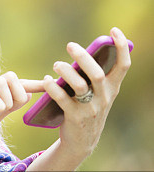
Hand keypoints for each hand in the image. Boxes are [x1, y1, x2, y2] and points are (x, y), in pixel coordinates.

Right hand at [0, 72, 43, 157]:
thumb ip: (8, 106)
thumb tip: (26, 96)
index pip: (17, 83)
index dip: (34, 84)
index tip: (51, 83)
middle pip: (12, 76)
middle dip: (19, 92)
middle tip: (11, 108)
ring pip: (3, 82)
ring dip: (9, 98)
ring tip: (0, 111)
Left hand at [43, 27, 131, 157]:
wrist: (82, 141)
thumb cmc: (87, 108)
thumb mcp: (97, 93)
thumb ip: (93, 75)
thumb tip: (82, 52)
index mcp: (112, 88)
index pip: (123, 65)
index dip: (121, 46)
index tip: (113, 30)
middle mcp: (105, 97)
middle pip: (97, 74)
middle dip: (83, 57)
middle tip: (70, 45)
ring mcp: (91, 108)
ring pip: (80, 85)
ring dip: (65, 71)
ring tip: (56, 65)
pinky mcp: (75, 117)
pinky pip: (62, 99)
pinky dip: (53, 87)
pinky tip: (47, 80)